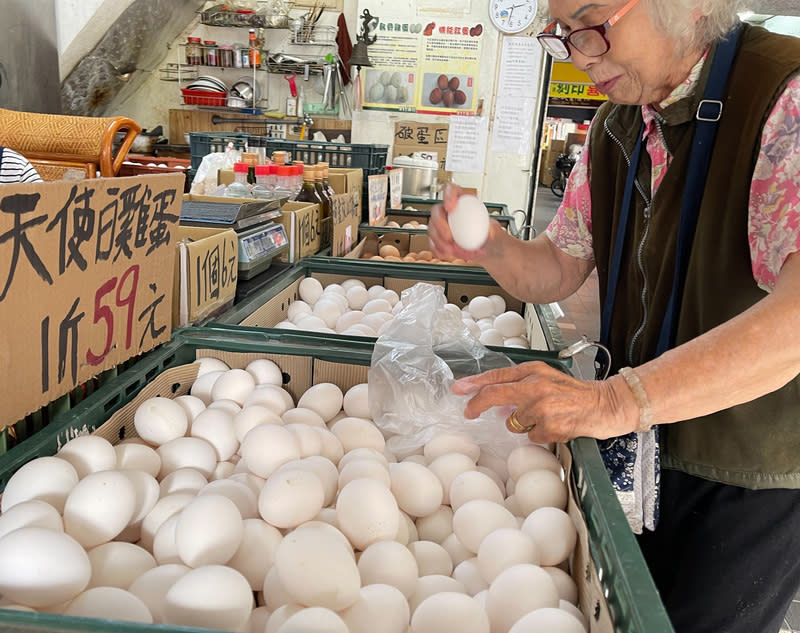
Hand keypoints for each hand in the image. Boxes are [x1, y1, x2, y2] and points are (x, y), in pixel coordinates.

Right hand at [428, 183, 501, 261]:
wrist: (487, 248)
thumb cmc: (490, 234)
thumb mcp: (495, 230)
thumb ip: (492, 229)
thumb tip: (490, 231)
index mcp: (463, 202)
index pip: (452, 190)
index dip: (448, 196)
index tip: (451, 207)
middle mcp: (450, 212)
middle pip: (437, 211)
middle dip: (440, 225)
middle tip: (449, 237)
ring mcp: (442, 225)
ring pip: (432, 229)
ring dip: (440, 241)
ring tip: (453, 250)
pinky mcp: (438, 239)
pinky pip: (432, 243)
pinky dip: (438, 250)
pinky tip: (447, 254)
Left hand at [452, 361, 639, 442]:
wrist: (606, 404)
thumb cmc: (575, 394)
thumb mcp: (547, 380)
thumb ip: (522, 387)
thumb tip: (497, 405)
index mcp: (534, 371)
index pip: (497, 376)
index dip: (474, 383)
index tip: (458, 389)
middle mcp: (535, 386)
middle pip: (495, 395)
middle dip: (477, 404)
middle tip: (469, 412)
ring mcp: (542, 407)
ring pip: (514, 422)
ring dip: (524, 424)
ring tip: (547, 418)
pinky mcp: (550, 426)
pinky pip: (531, 436)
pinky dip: (540, 435)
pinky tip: (557, 427)